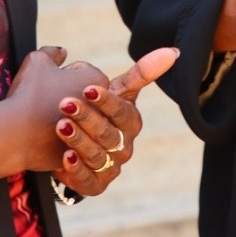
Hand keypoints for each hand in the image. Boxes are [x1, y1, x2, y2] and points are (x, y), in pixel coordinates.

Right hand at [4, 46, 108, 170]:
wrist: (17, 133)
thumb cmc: (29, 93)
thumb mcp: (38, 61)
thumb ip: (52, 53)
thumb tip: (62, 52)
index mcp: (97, 80)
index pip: (83, 71)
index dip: (65, 73)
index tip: (51, 79)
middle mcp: (103, 108)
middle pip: (89, 99)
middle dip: (73, 98)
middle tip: (54, 99)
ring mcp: (95, 135)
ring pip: (84, 125)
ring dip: (71, 121)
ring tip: (52, 119)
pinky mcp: (83, 157)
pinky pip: (75, 147)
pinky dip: (63, 143)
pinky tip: (48, 137)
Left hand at [49, 47, 177, 195]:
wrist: (68, 141)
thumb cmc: (93, 108)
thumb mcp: (113, 89)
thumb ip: (139, 73)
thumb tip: (174, 51)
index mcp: (131, 120)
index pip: (123, 110)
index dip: (107, 101)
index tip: (88, 88)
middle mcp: (125, 145)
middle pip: (109, 134)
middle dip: (87, 118)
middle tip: (64, 104)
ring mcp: (112, 167)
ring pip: (98, 156)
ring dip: (79, 140)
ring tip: (60, 126)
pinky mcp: (96, 185)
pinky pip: (89, 181)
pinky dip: (77, 170)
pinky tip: (64, 156)